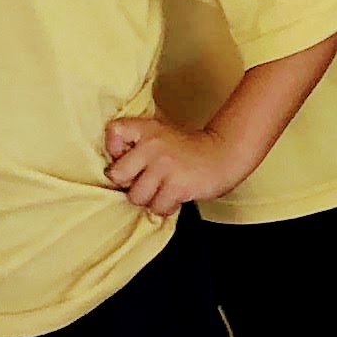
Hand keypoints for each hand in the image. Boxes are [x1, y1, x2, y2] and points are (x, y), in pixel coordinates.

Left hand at [102, 114, 233, 215]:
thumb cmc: (189, 149)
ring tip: (163, 190)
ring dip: (149, 199)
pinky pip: (157, 207)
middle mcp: (153, 145)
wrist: (224, 154)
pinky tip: (175, 196)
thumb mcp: (161, 136)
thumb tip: (112, 174)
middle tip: (146, 181)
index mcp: (147, 129)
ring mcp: (165, 166)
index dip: (115, 151)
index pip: (113, 132)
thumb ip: (136, 146)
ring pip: (136, 196)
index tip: (129, 157)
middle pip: (117, 176)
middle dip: (130, 184)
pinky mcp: (178, 186)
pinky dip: (166, 207)